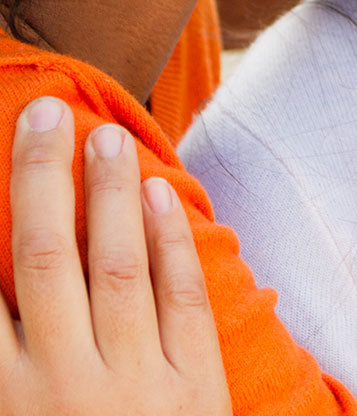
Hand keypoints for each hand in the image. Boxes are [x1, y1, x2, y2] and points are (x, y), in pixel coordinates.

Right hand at [0, 97, 230, 414]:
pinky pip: (184, 300)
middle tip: (41, 113)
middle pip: (45, 262)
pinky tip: (160, 195)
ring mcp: (135, 384)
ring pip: (117, 267)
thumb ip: (7, 366)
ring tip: (104, 133)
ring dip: (109, 195)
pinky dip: (170, 245)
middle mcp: (63, 387)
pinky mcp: (195, 387)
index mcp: (4, 405)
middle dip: (39, 183)